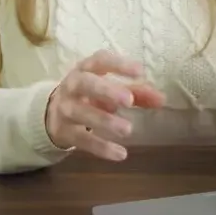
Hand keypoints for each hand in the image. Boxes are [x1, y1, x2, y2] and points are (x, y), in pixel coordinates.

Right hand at [44, 50, 164, 160]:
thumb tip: (162, 99)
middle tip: (129, 101)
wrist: (53, 114)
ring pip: (81, 113)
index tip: (139, 71)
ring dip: (104, 120)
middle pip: (85, 84)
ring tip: (127, 129)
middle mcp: (72, 85)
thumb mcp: (110, 89)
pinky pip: (81, 139)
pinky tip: (120, 154)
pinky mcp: (63, 131)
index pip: (100, 60)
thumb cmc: (89, 95)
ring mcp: (65, 108)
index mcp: (85, 69)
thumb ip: (137, 93)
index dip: (118, 64)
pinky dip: (100, 147)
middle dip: (106, 91)